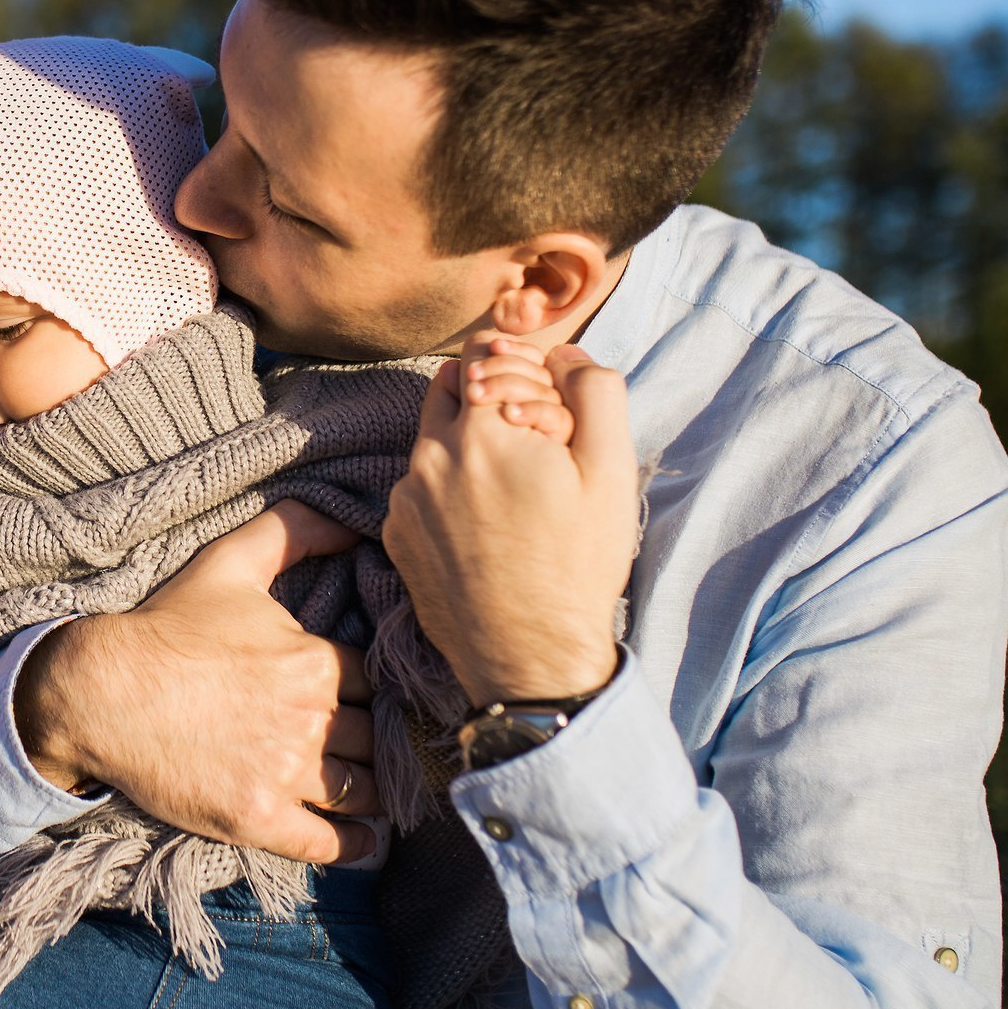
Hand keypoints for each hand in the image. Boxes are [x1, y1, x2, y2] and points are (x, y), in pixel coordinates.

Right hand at [15, 500, 379, 865]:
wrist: (99, 691)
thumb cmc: (165, 627)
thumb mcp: (228, 563)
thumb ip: (293, 531)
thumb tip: (350, 519)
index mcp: (313, 660)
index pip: (378, 683)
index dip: (382, 692)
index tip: (380, 701)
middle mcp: (309, 718)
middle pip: (377, 739)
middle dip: (383, 743)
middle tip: (387, 750)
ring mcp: (284, 772)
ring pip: (363, 791)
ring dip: (375, 792)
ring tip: (377, 791)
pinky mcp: (257, 818)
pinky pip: (329, 842)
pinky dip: (355, 842)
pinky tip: (363, 837)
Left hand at [384, 335, 636, 706]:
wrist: (530, 660)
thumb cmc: (578, 566)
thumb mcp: (611, 472)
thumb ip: (595, 392)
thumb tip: (566, 354)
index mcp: (483, 429)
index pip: (483, 349)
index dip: (518, 366)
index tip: (541, 401)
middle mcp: (431, 454)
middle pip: (451, 386)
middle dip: (488, 398)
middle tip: (530, 444)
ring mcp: (406, 496)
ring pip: (432, 438)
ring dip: (465, 446)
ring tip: (510, 493)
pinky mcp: (396, 533)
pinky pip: (418, 487)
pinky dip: (446, 491)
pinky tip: (484, 528)